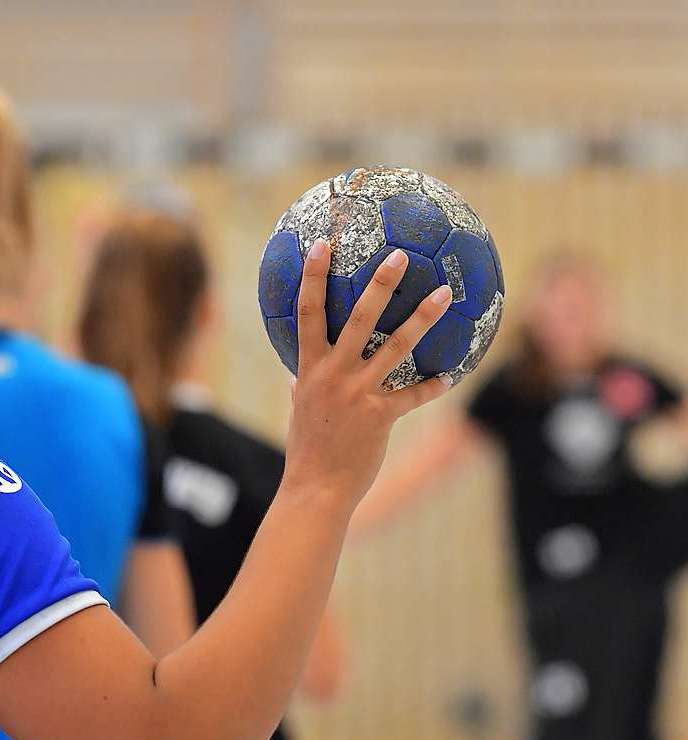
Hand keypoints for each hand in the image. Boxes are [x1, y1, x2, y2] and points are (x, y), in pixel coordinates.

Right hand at [282, 241, 452, 511]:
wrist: (316, 488)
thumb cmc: (306, 448)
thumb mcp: (298, 410)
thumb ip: (301, 386)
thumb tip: (296, 374)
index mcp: (309, 368)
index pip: (306, 313)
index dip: (313, 277)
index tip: (322, 245)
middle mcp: (334, 374)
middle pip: (358, 318)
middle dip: (380, 283)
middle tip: (400, 255)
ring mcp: (359, 394)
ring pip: (395, 347)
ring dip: (422, 318)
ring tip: (444, 293)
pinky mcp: (381, 416)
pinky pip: (413, 395)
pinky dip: (432, 386)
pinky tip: (450, 377)